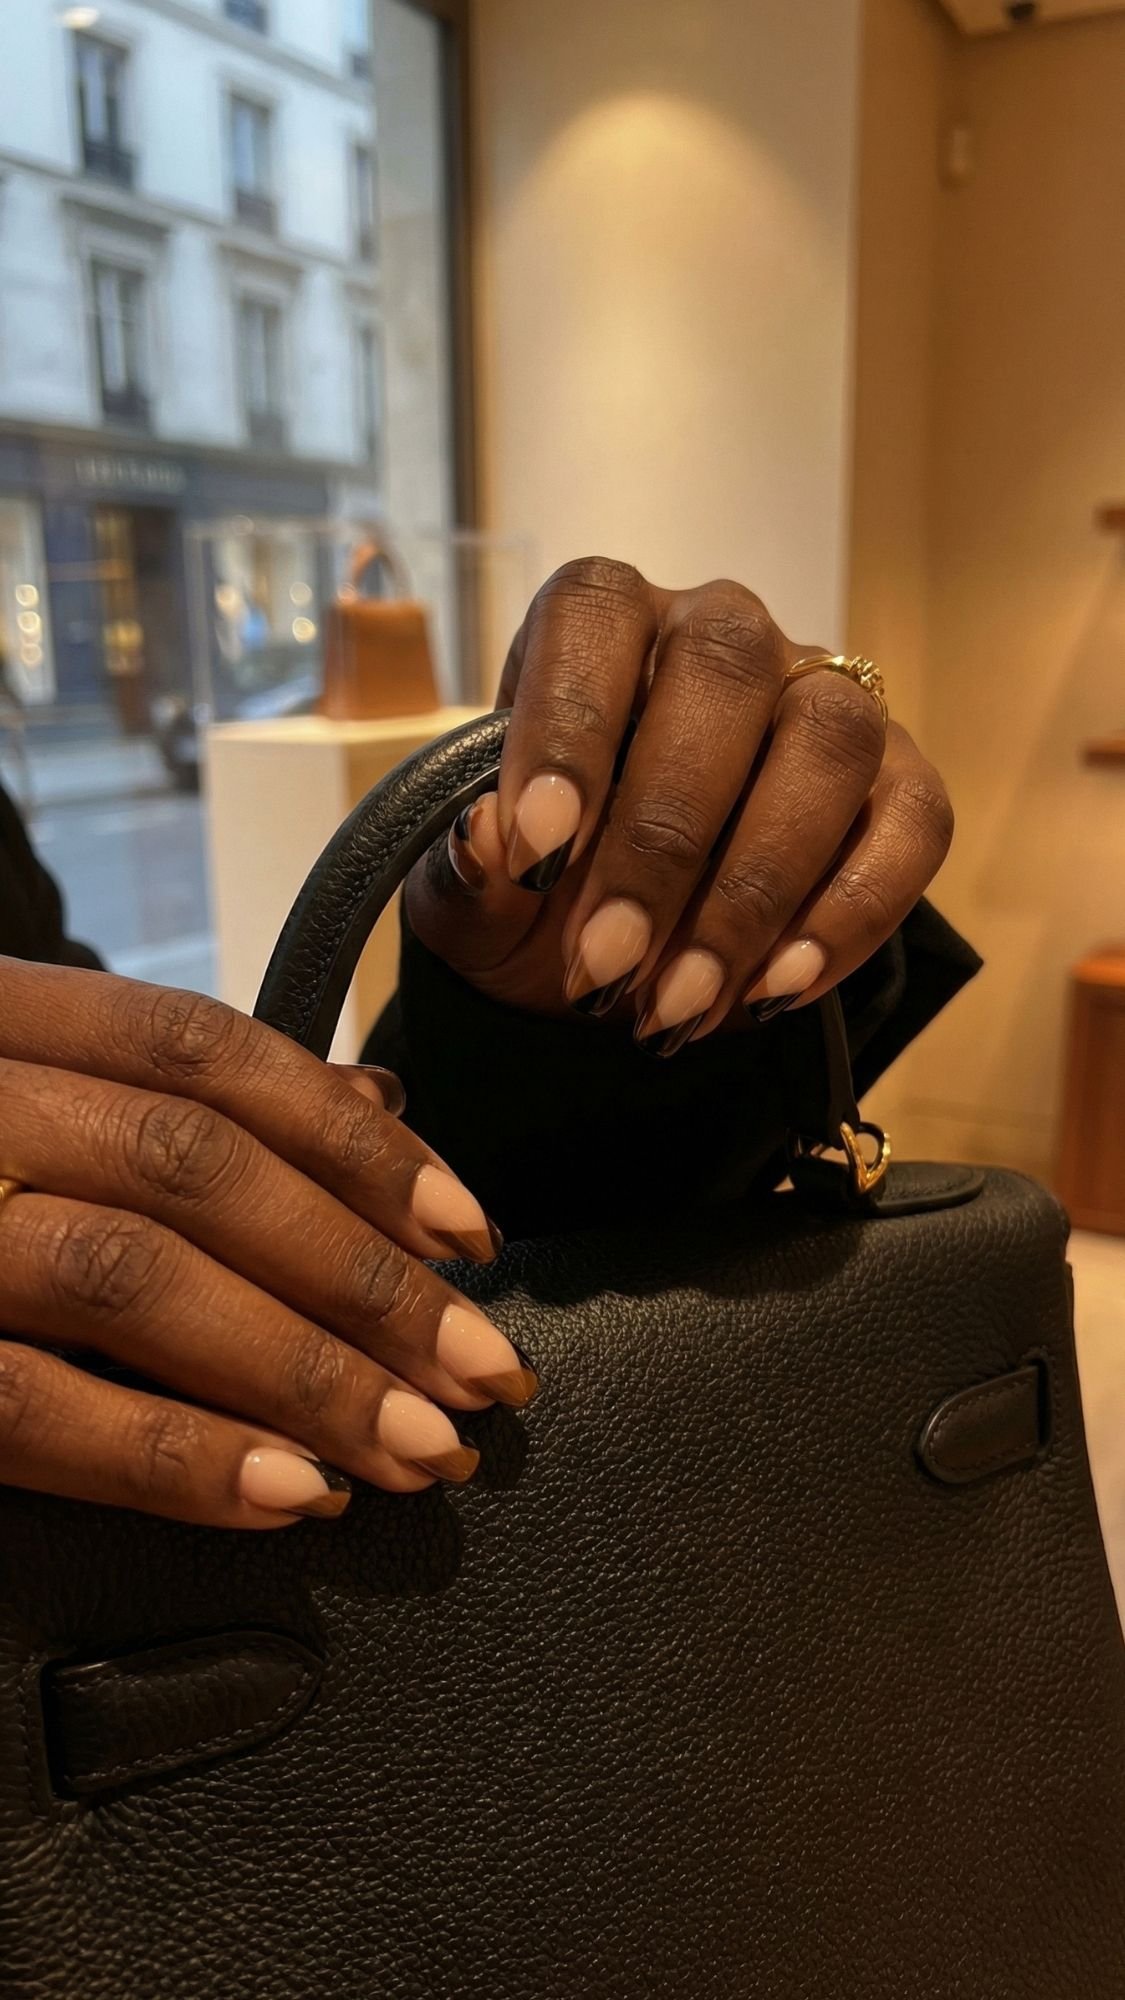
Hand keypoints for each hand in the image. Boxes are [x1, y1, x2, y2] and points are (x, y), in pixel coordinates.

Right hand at [0, 961, 534, 1526]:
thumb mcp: (26, 1086)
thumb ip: (179, 1096)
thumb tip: (382, 1107)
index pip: (205, 1050)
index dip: (354, 1140)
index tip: (470, 1234)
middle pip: (190, 1166)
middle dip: (360, 1275)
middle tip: (485, 1368)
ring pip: (127, 1276)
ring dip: (300, 1372)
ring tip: (421, 1447)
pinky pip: (22, 1406)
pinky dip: (167, 1455)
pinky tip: (285, 1496)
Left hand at [409, 559, 953, 1050]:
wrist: (626, 965)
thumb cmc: (541, 904)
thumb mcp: (477, 908)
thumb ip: (470, 877)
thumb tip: (489, 841)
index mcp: (604, 625)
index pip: (595, 614)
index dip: (568, 726)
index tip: (537, 852)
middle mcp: (724, 637)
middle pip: (725, 675)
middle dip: (661, 841)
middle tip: (606, 965)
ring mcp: (823, 699)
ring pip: (829, 741)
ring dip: (757, 887)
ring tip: (685, 1001)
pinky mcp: (898, 781)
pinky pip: (912, 824)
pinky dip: (850, 916)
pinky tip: (777, 990)